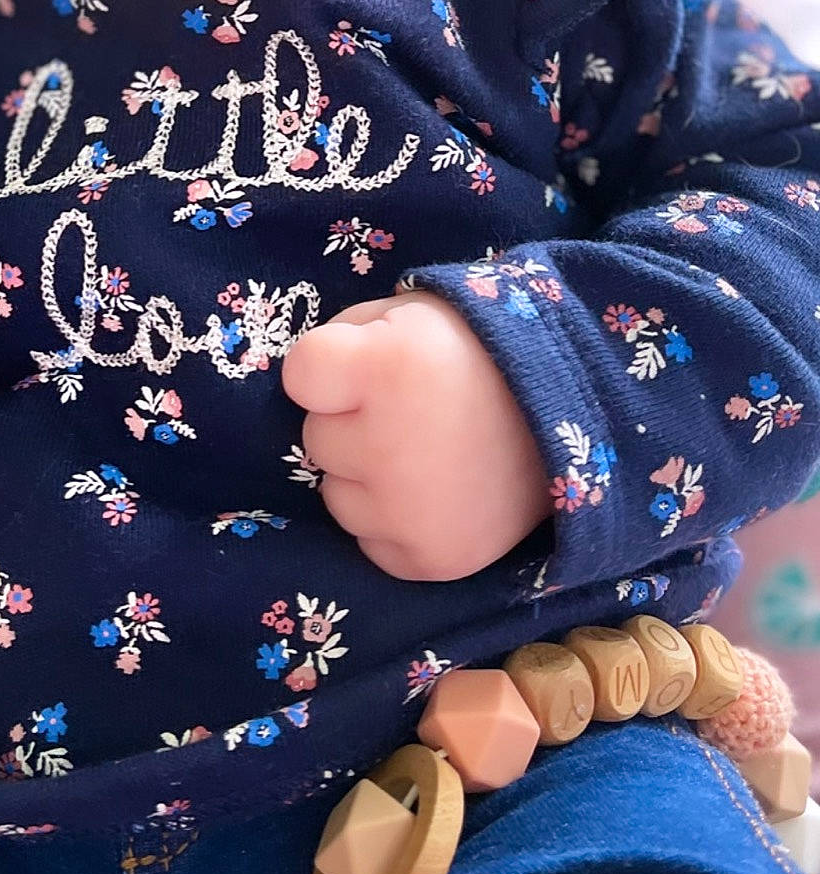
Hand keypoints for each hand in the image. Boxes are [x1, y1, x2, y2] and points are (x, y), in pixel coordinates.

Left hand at [282, 291, 548, 581]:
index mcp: (386, 368)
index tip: (363, 366)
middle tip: (409, 411)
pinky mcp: (428, 559)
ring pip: (337, 496)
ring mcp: (407, 511)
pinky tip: (433, 494)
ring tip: (425, 454)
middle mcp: (388, 445)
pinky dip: (392, 524)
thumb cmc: (478, 354)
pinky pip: (371, 543)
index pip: (301, 373)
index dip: (329, 367)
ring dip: (365, 477)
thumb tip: (304, 383)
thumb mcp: (413, 313)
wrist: (571, 415)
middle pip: (318, 438)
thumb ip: (351, 336)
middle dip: (350, 422)